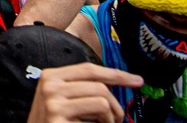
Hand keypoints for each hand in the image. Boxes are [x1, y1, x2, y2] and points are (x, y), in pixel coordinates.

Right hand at [26, 63, 141, 122]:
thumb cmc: (53, 122)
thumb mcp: (61, 99)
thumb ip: (81, 87)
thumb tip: (115, 81)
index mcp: (51, 76)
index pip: (89, 69)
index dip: (116, 74)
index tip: (136, 80)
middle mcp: (50, 86)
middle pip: (99, 87)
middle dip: (115, 105)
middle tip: (117, 119)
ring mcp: (54, 103)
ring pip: (102, 102)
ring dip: (110, 119)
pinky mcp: (59, 118)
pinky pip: (97, 119)